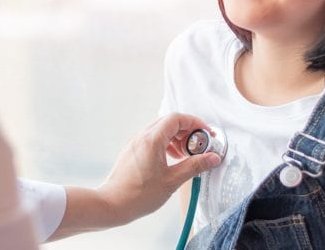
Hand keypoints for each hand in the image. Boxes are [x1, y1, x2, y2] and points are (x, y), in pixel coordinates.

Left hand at [49, 113, 220, 240]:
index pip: (176, 119)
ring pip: (160, 130)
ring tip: (186, 154)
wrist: (112, 204)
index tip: (206, 133)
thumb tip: (212, 158)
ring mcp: (135, 143)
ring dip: (176, 137)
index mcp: (152, 140)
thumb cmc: (138, 195)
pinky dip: (166, 143)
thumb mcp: (172, 181)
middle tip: (198, 145)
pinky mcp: (132, 150)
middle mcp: (142, 137)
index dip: (194, 123)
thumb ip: (194, 166)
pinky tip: (172, 159)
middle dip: (187, 130)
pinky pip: (152, 138)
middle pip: (168, 121)